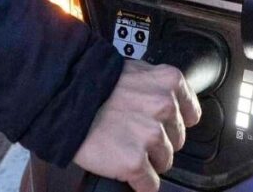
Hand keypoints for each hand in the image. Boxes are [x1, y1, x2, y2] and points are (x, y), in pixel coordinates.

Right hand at [73, 60, 199, 191]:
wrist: (62, 98)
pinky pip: (149, 184)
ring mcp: (151, 136)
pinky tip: (124, 169)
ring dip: (146, 160)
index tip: (162, 126)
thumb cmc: (90, 85)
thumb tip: (166, 104)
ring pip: (164, 162)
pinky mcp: (135, 161)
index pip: (191, 113)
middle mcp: (165, 108)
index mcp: (168, 83)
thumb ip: (154, 87)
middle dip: (157, 141)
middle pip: (176, 140)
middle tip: (132, 134)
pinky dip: (139, 183)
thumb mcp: (132, 72)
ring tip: (123, 148)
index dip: (172, 123)